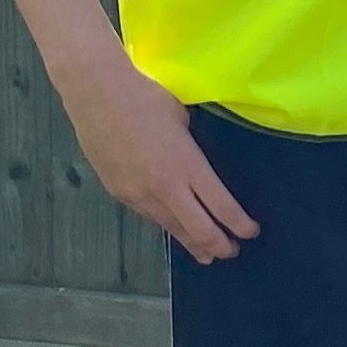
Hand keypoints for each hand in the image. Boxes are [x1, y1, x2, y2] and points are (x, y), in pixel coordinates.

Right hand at [66, 56, 259, 261]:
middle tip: (232, 250)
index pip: (222, 208)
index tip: (251, 232)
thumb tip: (194, 163)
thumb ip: (191, 150)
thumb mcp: (182, 120)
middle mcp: (165, 188)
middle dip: (220, 245)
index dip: (240, 225)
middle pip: (199, 231)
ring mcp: (139, 195)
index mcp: (187, 165)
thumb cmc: (144, 95)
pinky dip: (167, 224)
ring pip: (172, 228)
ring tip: (205, 253)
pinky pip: (150, 216)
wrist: (96, 93)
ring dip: (192, 242)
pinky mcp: (119, 194)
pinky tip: (174, 226)